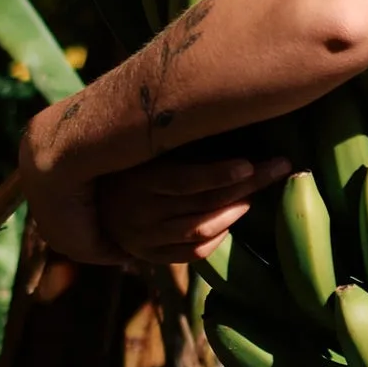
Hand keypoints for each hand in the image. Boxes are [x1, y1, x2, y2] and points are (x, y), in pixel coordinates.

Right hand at [94, 155, 286, 267]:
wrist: (88, 205)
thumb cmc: (127, 165)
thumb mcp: (143, 151)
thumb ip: (174, 140)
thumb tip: (223, 110)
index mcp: (138, 182)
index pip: (183, 180)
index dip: (218, 174)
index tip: (250, 164)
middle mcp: (140, 214)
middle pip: (202, 205)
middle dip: (246, 186)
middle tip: (279, 167)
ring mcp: (145, 240)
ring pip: (201, 231)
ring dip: (235, 212)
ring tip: (255, 193)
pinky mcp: (151, 257)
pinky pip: (193, 253)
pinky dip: (219, 237)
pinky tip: (233, 219)